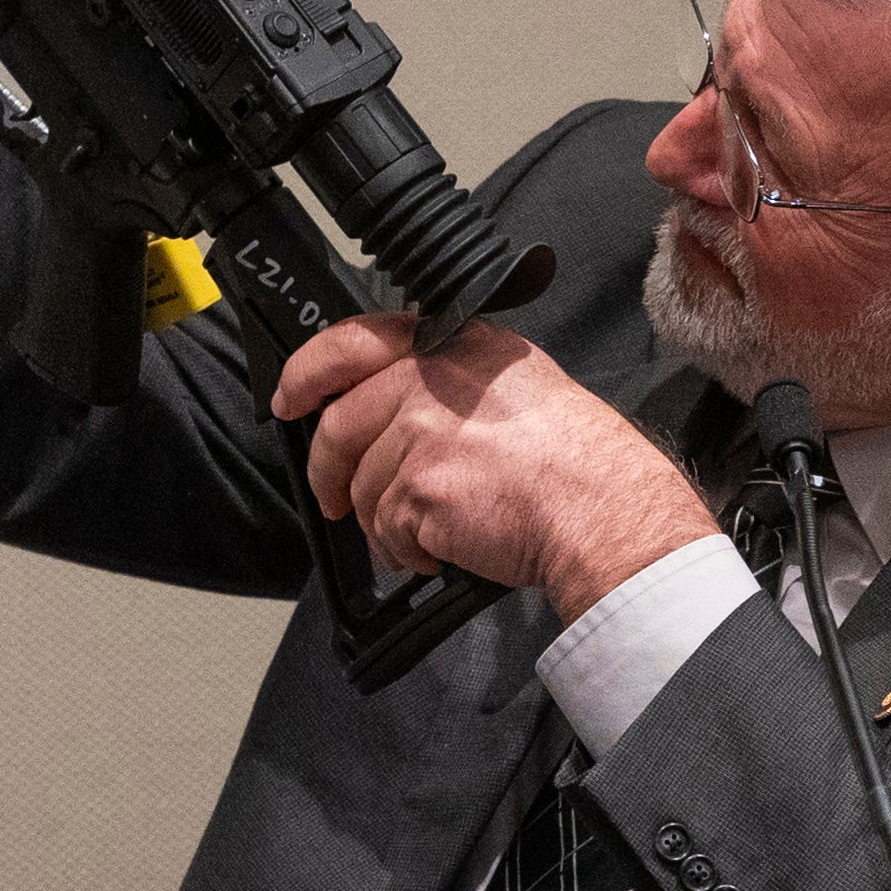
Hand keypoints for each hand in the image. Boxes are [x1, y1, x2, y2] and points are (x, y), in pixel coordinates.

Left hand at [273, 314, 716, 620]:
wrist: (602, 508)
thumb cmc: (573, 460)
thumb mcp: (511, 381)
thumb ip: (445, 380)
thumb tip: (383, 408)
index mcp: (454, 344)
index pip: (353, 341)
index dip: (307, 373)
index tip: (288, 401)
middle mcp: (433, 377)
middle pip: (339, 425)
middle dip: (328, 472)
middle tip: (333, 500)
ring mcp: (422, 429)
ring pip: (362, 486)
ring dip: (386, 522)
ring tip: (433, 530)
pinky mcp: (418, 485)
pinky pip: (385, 528)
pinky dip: (408, 549)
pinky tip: (447, 547)